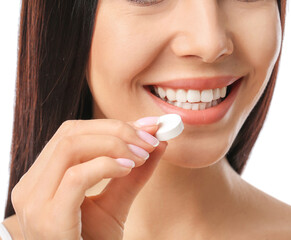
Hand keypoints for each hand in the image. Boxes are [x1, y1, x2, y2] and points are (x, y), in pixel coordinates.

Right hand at [11, 118, 166, 239]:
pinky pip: (76, 177)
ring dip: (114, 144)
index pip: (72, 134)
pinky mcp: (49, 219)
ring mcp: (36, 202)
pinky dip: (106, 165)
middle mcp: (32, 186)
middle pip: (70, 133)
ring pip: (70, 147)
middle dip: (116, 130)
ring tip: (142, 155)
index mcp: (43, 178)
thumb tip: (159, 143)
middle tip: (150, 140)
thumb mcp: (116, 203)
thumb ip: (134, 174)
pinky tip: (129, 168)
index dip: (111, 125)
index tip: (148, 127)